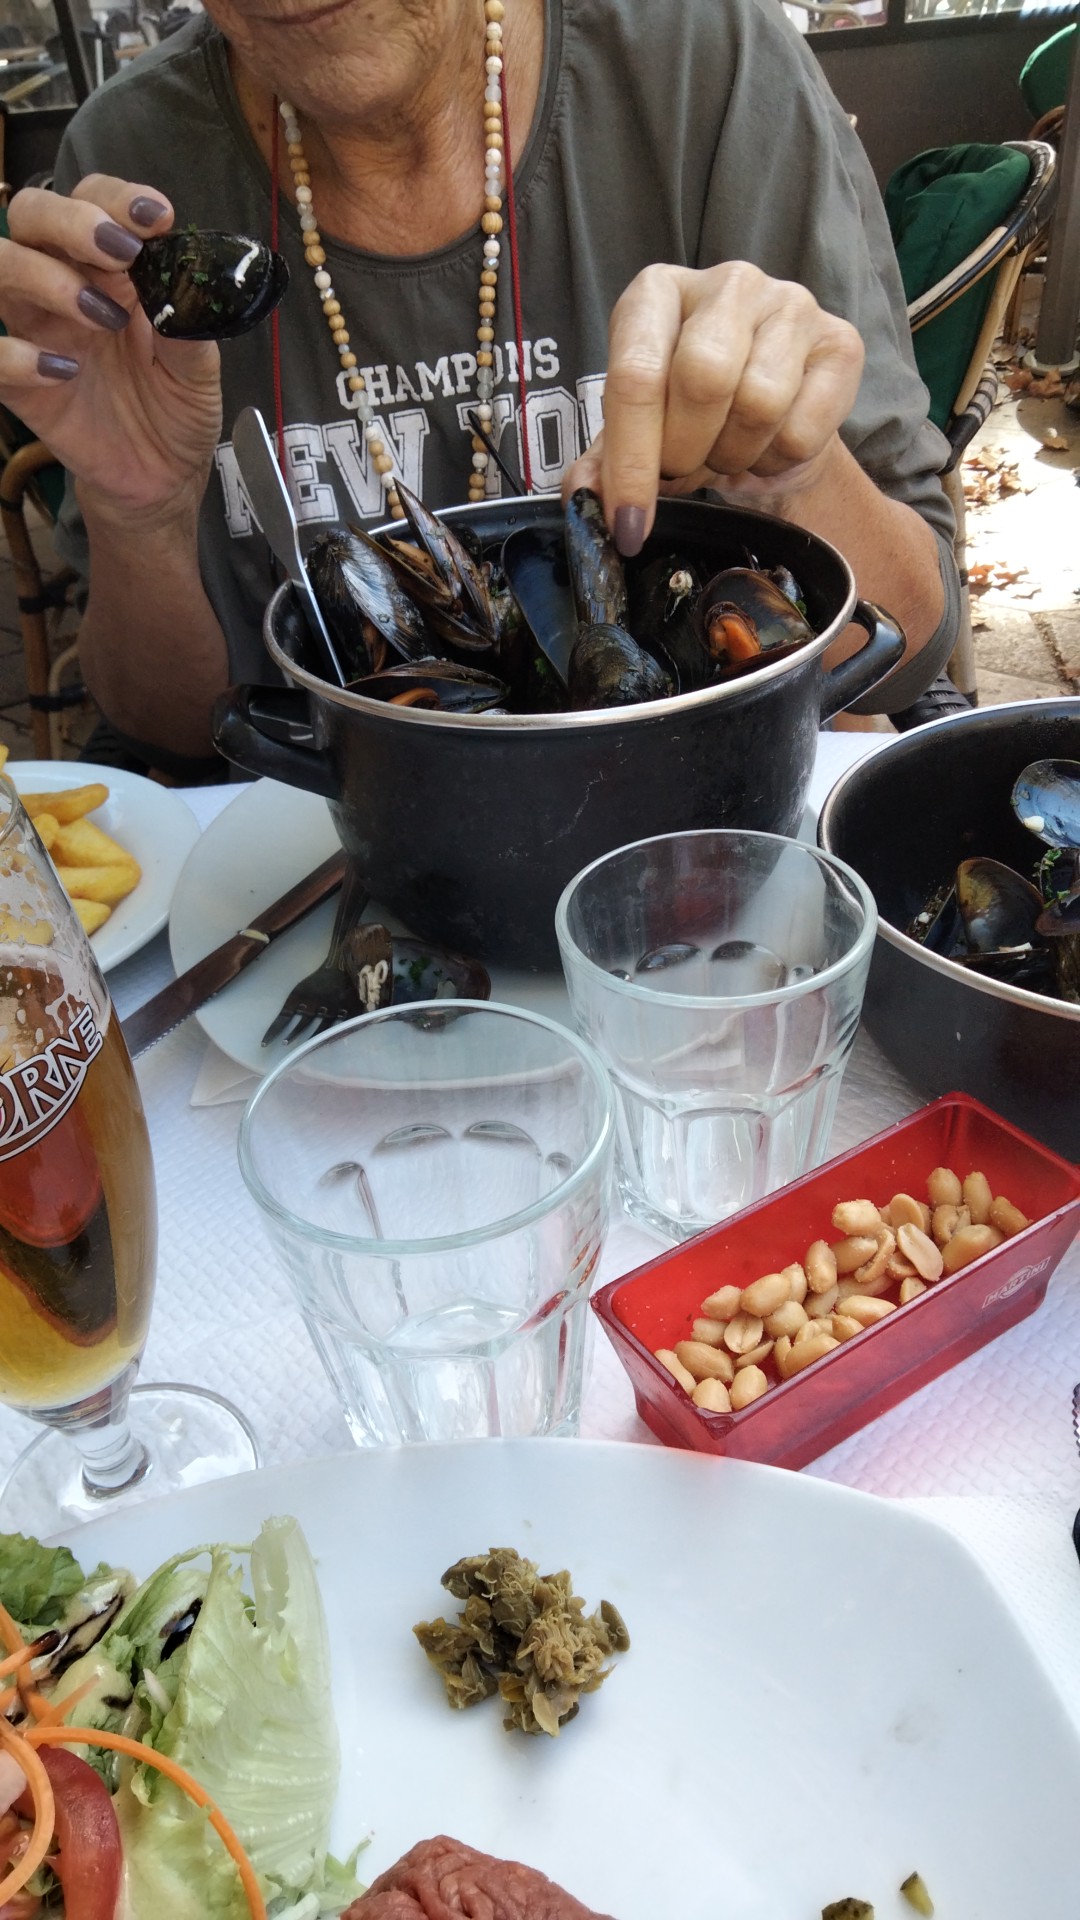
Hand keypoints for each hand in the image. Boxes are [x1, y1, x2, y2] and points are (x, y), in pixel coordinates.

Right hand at [0, 176, 222, 515]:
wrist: (163, 476)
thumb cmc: (177, 407)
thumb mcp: (200, 368)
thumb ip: (188, 322)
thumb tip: (184, 283)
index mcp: (111, 268)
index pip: (93, 202)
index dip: (114, 198)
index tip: (155, 217)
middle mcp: (64, 285)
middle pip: (31, 215)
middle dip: (69, 220)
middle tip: (117, 252)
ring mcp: (37, 330)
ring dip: (41, 275)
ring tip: (99, 314)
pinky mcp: (18, 383)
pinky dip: (16, 354)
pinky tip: (63, 372)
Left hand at [565, 261, 864, 553]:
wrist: (775, 418)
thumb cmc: (694, 416)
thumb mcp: (639, 431)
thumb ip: (605, 462)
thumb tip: (584, 497)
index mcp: (657, 293)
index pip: (637, 375)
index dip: (631, 460)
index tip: (629, 522)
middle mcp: (727, 283)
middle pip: (703, 379)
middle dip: (685, 451)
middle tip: (683, 469)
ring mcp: (790, 306)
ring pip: (759, 404)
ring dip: (733, 456)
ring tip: (724, 452)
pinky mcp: (840, 344)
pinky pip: (803, 429)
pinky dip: (776, 461)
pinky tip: (765, 448)